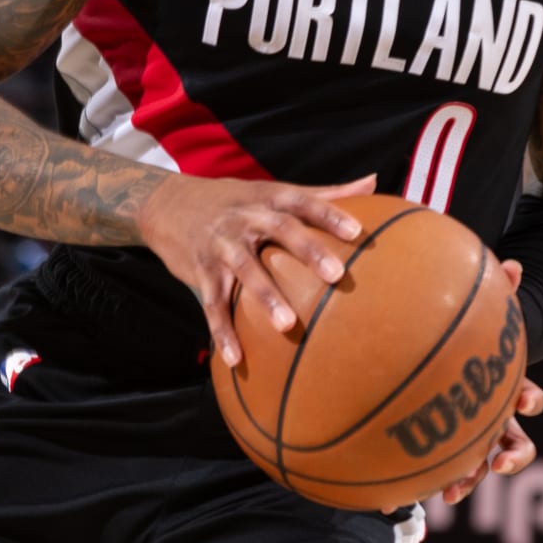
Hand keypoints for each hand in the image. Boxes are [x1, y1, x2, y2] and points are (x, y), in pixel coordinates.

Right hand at [135, 173, 375, 369]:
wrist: (168, 204)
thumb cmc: (235, 201)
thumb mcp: (273, 191)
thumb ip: (324, 192)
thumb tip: (374, 182)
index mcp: (267, 198)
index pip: (303, 201)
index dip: (330, 214)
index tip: (358, 231)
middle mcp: (244, 217)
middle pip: (279, 231)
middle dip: (307, 251)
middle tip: (336, 276)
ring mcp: (220, 244)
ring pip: (245, 270)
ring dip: (265, 297)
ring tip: (288, 325)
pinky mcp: (201, 270)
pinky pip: (212, 303)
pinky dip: (222, 331)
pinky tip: (236, 360)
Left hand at [431, 259, 542, 505]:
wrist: (430, 367)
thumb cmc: (458, 341)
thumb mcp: (473, 319)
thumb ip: (493, 295)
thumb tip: (514, 262)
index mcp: (502, 389)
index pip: (528, 397)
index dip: (531, 401)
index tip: (525, 401)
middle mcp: (492, 420)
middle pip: (514, 444)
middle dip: (511, 456)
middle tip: (499, 463)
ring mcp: (467, 441)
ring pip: (474, 468)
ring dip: (466, 481)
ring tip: (450, 494)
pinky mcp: (437, 453)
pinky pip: (427, 472)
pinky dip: (411, 486)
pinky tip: (386, 500)